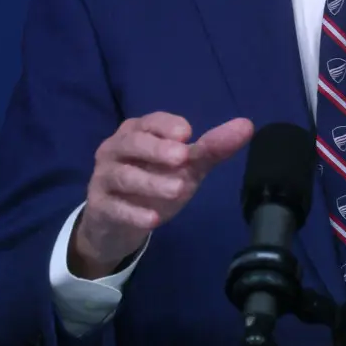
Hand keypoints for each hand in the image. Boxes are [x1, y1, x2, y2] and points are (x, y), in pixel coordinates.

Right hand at [70, 112, 253, 277]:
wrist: (118, 223)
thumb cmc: (155, 183)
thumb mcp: (186, 167)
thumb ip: (212, 147)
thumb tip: (247, 125)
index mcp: (137, 132)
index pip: (150, 122)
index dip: (167, 125)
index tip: (188, 134)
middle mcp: (115, 149)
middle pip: (131, 143)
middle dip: (157, 149)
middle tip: (183, 157)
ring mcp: (103, 178)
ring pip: (122, 175)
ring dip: (150, 182)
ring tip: (178, 190)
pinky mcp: (98, 207)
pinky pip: (112, 207)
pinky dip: (133, 213)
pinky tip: (152, 219)